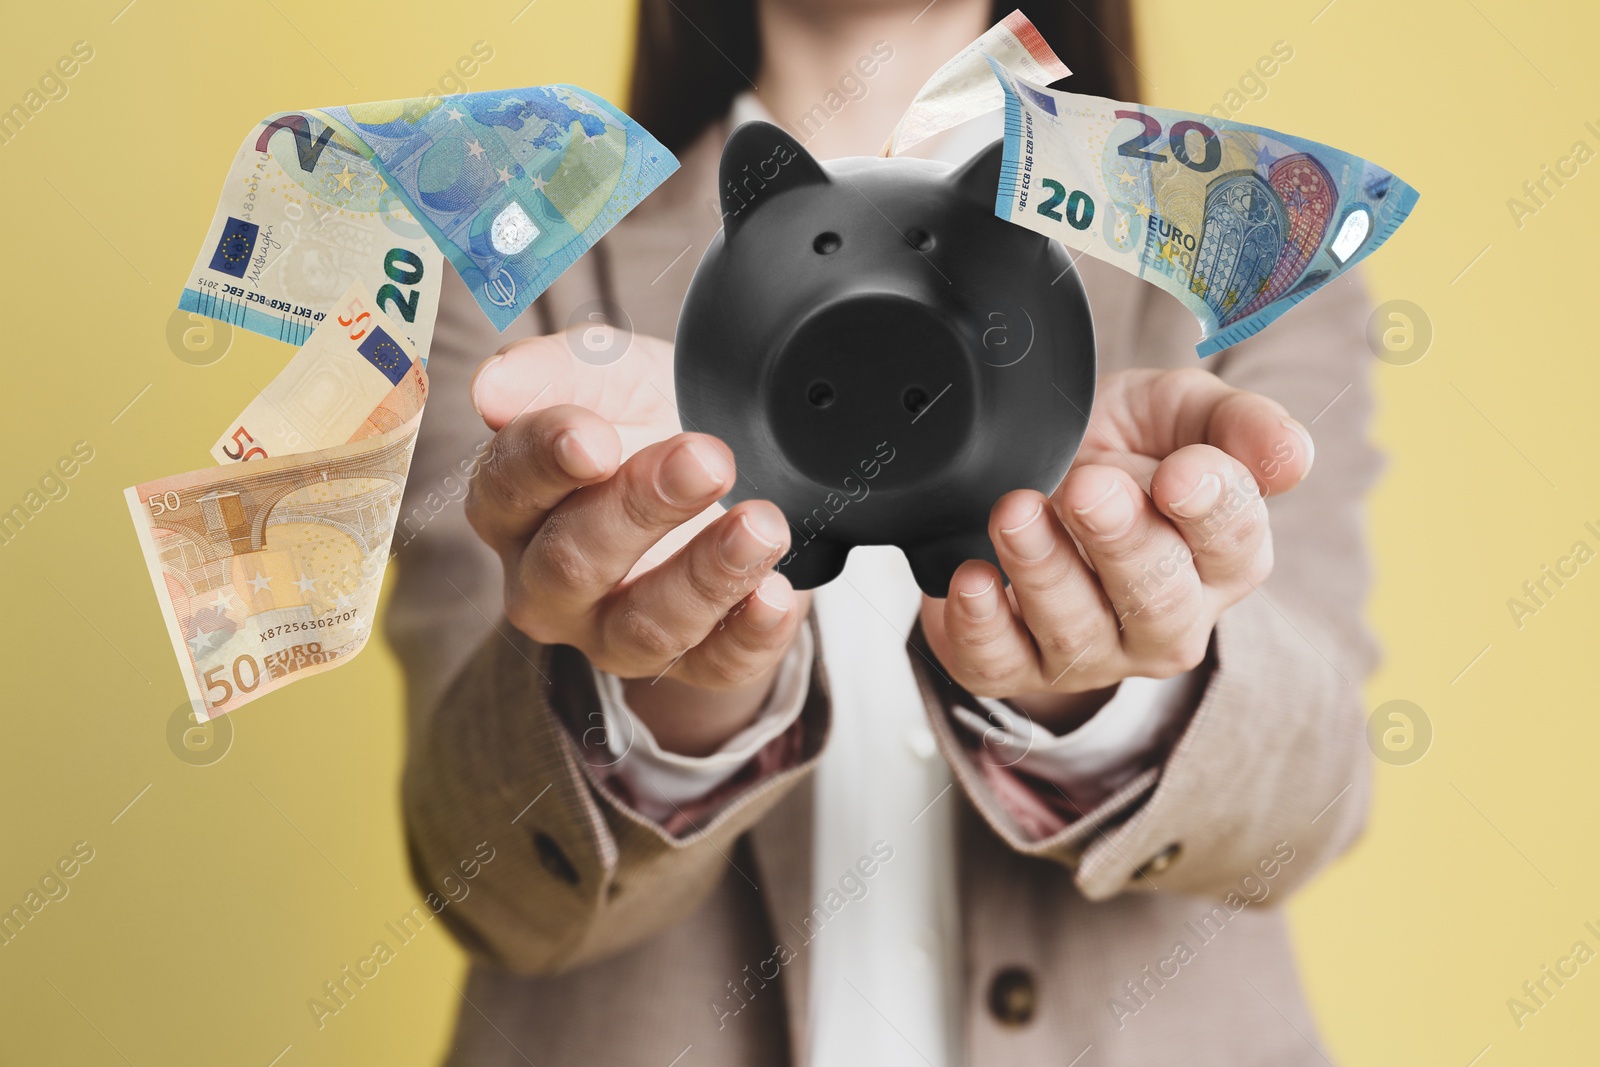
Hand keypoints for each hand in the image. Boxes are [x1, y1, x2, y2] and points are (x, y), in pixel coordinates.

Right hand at [467, 327, 809, 755]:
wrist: (740, 464)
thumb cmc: (655, 419)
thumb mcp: (614, 375)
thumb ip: (555, 372)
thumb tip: (492, 388)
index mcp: (515, 507)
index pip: (506, 489)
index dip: (546, 463)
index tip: (593, 437)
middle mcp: (551, 584)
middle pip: (572, 565)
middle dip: (640, 509)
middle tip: (705, 459)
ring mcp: (616, 634)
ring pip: (644, 628)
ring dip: (707, 575)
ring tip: (761, 524)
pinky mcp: (696, 663)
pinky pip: (716, 667)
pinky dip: (751, 633)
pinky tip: (778, 594)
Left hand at [920, 367, 1314, 730]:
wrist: (1032, 469)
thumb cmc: (1122, 450)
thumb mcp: (1180, 412)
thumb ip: (1237, 425)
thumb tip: (1292, 455)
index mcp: (1223, 558)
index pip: (1235, 543)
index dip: (1211, 508)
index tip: (1179, 473)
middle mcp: (1166, 619)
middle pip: (1159, 602)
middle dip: (1122, 543)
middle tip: (1088, 488)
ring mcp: (1093, 652)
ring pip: (1077, 634)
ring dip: (1044, 573)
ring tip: (1016, 513)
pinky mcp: (1014, 665)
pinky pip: (999, 665)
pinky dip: (980, 627)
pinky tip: (972, 580)